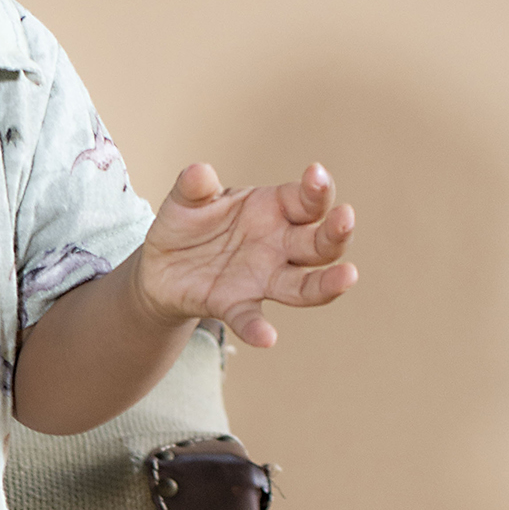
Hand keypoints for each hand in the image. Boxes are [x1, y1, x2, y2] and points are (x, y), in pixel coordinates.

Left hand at [133, 162, 356, 348]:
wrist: (160, 267)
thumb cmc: (186, 224)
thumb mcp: (186, 200)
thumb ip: (194, 187)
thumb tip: (197, 172)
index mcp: (273, 209)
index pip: (306, 200)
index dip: (316, 189)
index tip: (316, 175)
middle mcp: (280, 245)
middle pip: (320, 243)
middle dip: (336, 232)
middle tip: (345, 218)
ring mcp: (263, 278)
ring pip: (305, 285)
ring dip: (326, 283)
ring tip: (348, 277)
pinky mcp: (236, 305)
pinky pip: (250, 317)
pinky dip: (257, 328)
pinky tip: (266, 337)